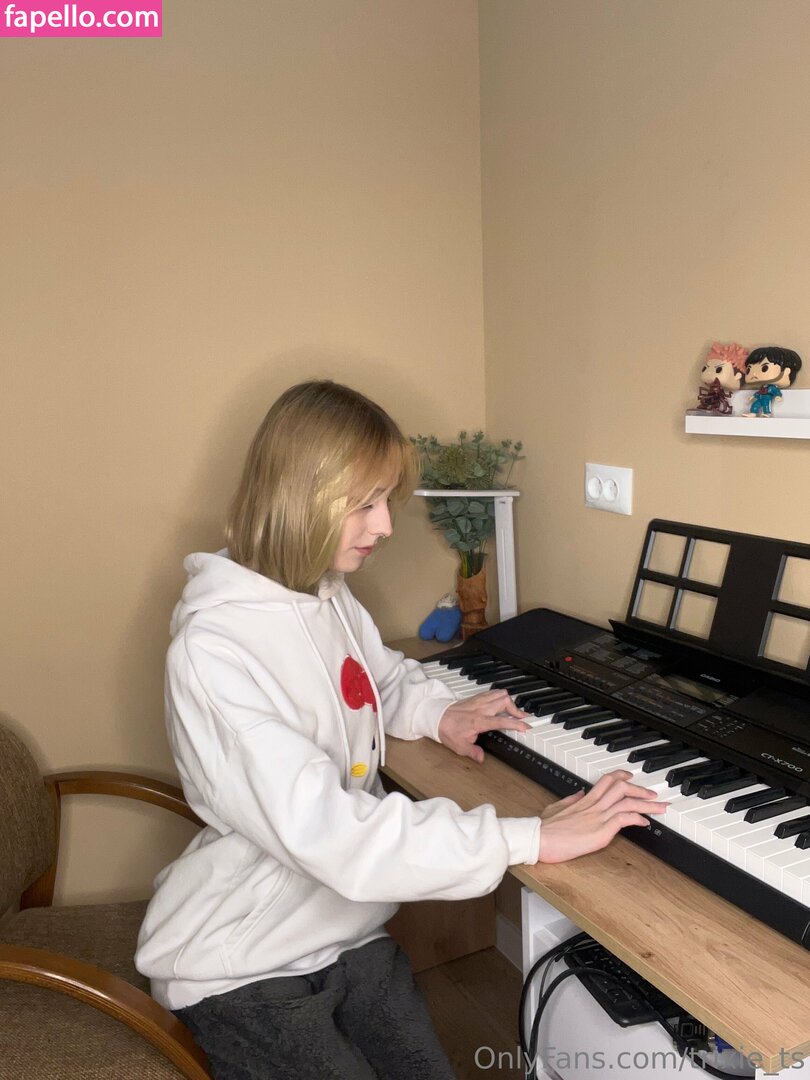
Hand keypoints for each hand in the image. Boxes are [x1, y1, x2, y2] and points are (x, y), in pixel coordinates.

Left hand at [438, 690, 529, 763]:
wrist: (436, 717)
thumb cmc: (448, 730)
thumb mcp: (460, 746)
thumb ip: (473, 752)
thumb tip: (481, 758)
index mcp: (479, 721)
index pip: (502, 721)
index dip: (516, 724)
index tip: (525, 727)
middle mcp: (481, 708)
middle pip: (505, 701)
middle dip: (516, 709)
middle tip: (522, 718)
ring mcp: (478, 701)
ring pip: (499, 693)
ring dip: (509, 701)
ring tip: (514, 710)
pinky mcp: (475, 697)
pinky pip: (492, 692)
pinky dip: (500, 696)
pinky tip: (501, 703)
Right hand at [536, 770, 666, 863]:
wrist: (538, 839)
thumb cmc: (544, 828)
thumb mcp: (555, 808)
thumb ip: (570, 800)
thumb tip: (579, 793)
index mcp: (584, 800)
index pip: (607, 780)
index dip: (622, 776)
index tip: (632, 777)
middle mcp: (593, 805)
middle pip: (622, 788)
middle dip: (641, 790)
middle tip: (654, 794)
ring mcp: (598, 817)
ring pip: (628, 802)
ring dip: (647, 804)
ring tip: (660, 808)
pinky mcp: (601, 831)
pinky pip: (624, 819)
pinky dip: (638, 818)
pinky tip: (645, 822)